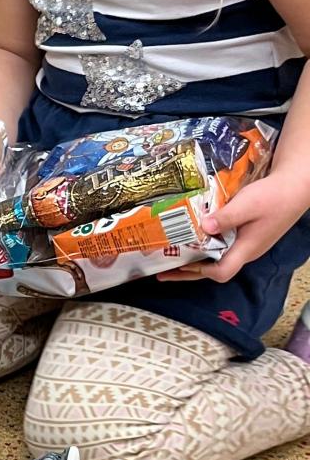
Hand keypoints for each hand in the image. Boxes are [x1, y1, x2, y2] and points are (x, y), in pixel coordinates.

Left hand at [161, 171, 308, 282]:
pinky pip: (223, 246)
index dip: (200, 272)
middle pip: (215, 269)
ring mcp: (246, 244)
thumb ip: (226, 217)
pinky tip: (194, 236)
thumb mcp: (248, 204)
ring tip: (172, 255)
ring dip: (196, 258)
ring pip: (217, 257)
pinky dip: (206, 245)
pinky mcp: (246, 235)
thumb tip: (203, 228)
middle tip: (163, 272)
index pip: (222, 272)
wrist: (295, 187)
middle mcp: (246, 251)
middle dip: (189, 271)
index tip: (179, 265)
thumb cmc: (274, 196)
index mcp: (247, 248)